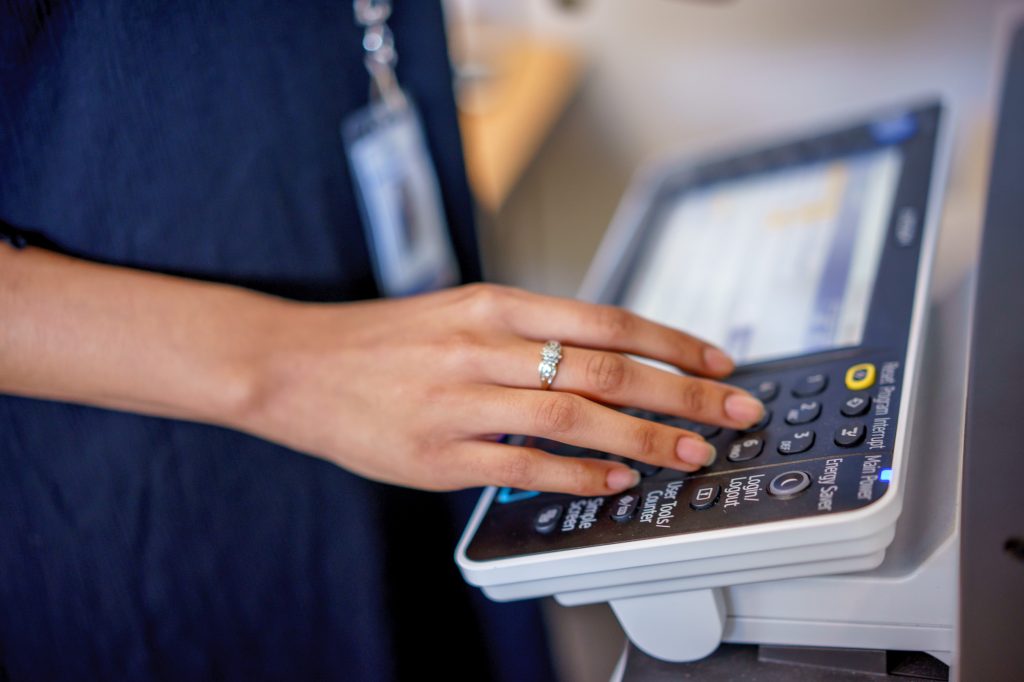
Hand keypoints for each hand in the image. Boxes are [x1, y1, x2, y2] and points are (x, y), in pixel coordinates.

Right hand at [237, 284, 764, 495]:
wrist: (298, 365)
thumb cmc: (385, 341)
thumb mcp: (461, 311)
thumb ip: (530, 331)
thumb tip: (608, 357)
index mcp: (495, 304)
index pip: (606, 320)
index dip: (673, 343)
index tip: (717, 362)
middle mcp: (483, 346)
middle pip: (607, 369)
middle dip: (683, 394)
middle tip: (733, 411)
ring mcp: (461, 402)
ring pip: (574, 416)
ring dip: (643, 438)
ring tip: (688, 453)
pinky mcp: (438, 455)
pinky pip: (523, 465)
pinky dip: (577, 475)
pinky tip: (613, 482)